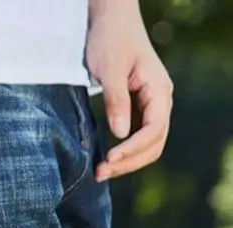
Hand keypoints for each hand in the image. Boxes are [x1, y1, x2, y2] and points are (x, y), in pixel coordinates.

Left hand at [87, 0, 172, 181]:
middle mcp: (161, 99)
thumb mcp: (109, 70)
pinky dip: (126, 151)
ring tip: (100, 172)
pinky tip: (107, 159)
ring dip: (128, 161)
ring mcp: (152, 104)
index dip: (133, 149)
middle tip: (100, 174)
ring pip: (148, 143)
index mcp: (159, 89)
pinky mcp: (140, 107)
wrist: (111, 21)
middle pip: (154, 143)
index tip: (109, 160)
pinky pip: (139, 136)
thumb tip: (121, 134)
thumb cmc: (110, 40)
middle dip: (130, 162)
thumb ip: (116, 101)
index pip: (154, 129)